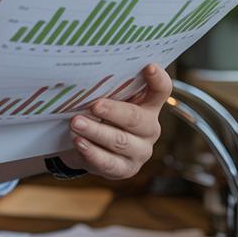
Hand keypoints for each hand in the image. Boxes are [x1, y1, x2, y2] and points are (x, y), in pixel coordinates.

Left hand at [57, 64, 170, 179]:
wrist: (86, 147)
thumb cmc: (99, 115)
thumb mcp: (105, 99)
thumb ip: (107, 88)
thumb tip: (88, 72)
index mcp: (149, 106)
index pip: (161, 90)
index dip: (158, 79)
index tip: (149, 67)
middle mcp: (149, 128)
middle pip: (136, 118)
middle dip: (114, 111)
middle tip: (94, 106)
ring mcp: (140, 151)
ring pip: (120, 141)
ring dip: (96, 131)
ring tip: (76, 123)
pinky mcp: (125, 169)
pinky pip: (109, 162)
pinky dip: (92, 152)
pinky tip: (79, 142)